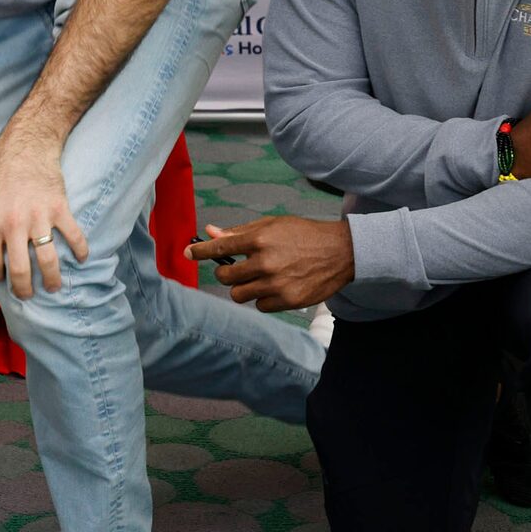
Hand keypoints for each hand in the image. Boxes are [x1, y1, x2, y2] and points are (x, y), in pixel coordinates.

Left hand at [0, 133, 90, 298]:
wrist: (26, 144)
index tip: (3, 279)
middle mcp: (13, 224)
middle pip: (20, 271)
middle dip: (24, 289)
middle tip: (28, 294)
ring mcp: (38, 217)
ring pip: (48, 261)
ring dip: (52, 280)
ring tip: (53, 287)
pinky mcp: (60, 208)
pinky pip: (74, 236)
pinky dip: (81, 251)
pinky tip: (82, 259)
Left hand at [189, 216, 354, 311]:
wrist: (342, 252)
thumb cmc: (304, 235)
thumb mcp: (272, 225)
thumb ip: (240, 232)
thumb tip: (211, 232)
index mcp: (259, 239)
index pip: (220, 248)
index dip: (200, 252)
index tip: (188, 253)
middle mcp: (265, 262)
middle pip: (225, 277)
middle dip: (226, 273)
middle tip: (237, 269)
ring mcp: (277, 283)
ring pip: (239, 295)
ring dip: (242, 288)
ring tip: (257, 279)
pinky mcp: (289, 300)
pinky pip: (260, 306)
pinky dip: (262, 299)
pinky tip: (274, 288)